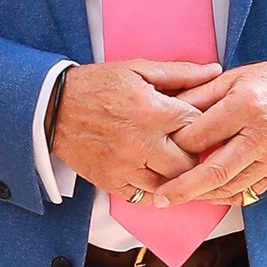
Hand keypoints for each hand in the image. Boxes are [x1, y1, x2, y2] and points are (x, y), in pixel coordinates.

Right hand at [50, 60, 221, 203]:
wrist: (53, 108)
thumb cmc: (97, 85)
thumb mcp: (138, 69)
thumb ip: (179, 73)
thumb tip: (214, 71)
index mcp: (152, 111)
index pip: (198, 126)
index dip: (203, 124)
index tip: (198, 123)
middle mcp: (142, 143)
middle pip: (189, 163)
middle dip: (192, 154)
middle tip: (186, 145)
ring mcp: (126, 167)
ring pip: (170, 185)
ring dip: (173, 174)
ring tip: (169, 159)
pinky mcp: (113, 183)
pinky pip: (145, 197)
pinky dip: (152, 187)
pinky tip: (150, 171)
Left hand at [150, 57, 266, 207]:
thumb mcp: (232, 78)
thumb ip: (199, 95)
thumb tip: (168, 110)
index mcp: (244, 107)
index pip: (200, 135)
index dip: (175, 145)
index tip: (158, 149)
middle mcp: (259, 136)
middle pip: (214, 172)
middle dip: (182, 188)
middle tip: (160, 197)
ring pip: (230, 188)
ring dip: (202, 196)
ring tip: (179, 197)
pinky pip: (249, 192)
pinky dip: (226, 196)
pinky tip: (209, 194)